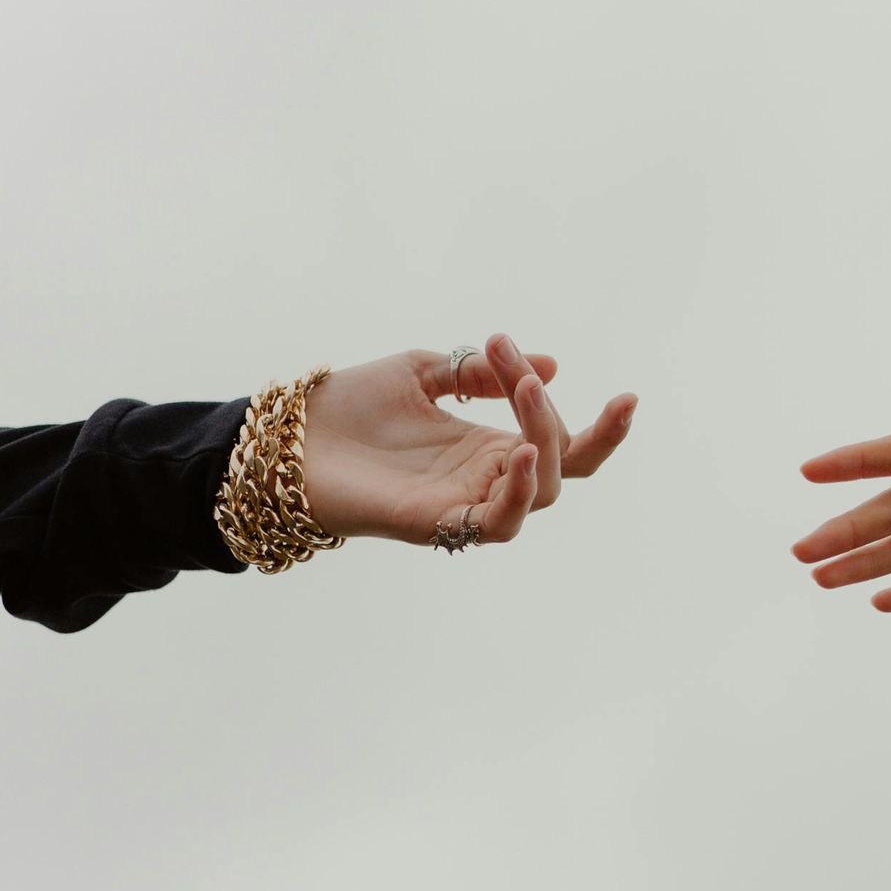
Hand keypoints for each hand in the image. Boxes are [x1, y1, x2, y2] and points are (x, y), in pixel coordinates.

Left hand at [302, 334, 635, 547]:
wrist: (286, 438)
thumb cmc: (349, 408)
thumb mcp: (423, 371)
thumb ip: (479, 372)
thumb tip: (550, 365)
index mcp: (489, 447)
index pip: (564, 444)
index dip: (595, 424)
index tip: (604, 386)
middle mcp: (485, 479)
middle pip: (566, 468)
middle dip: (561, 416)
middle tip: (523, 373)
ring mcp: (464, 504)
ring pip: (542, 494)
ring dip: (546, 441)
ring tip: (526, 392)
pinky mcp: (435, 524)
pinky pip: (495, 524)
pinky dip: (519, 492)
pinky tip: (520, 453)